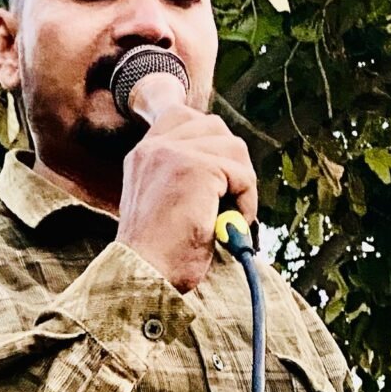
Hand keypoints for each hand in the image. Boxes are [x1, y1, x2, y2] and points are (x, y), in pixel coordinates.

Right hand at [117, 105, 257, 292]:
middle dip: (232, 161)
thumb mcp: (162, 205)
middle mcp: (155, 147)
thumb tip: (224, 172)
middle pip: (214, 127)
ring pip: (233, 148)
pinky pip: (242, 174)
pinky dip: (247, 200)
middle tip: (232, 197)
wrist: (145, 274)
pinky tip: (234, 222)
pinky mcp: (197, 168)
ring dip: (242, 183)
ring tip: (232, 214)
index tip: (220, 171)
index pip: (181, 117)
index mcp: (143, 154)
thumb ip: (180, 178)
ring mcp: (174, 153)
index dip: (209, 138)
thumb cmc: (157, 256)